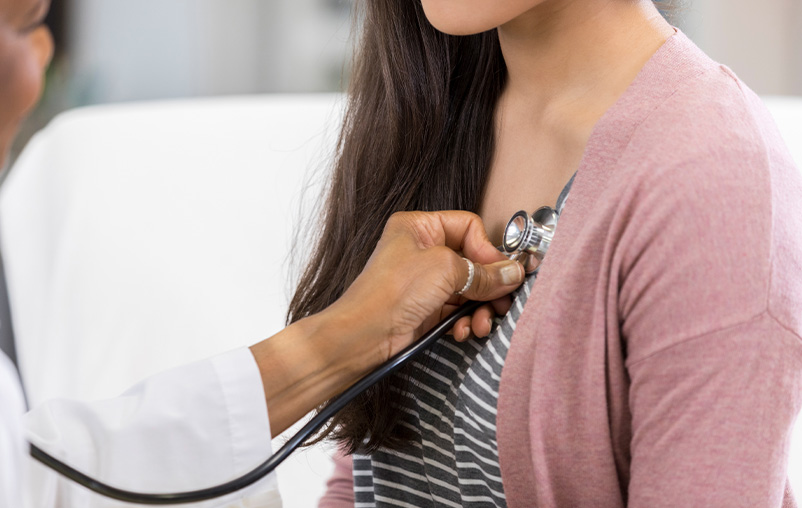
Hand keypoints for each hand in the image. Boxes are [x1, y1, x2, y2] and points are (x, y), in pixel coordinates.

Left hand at [324, 210, 524, 371]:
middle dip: (489, 284)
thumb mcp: (445, 271)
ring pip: (468, 288)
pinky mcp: (427, 307)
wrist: (364, 335)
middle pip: (472, 260)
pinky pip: (458, 309)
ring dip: (480, 308)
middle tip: (503, 301)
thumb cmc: (390, 293)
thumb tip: (512, 272)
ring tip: (482, 323)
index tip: (501, 271)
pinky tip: (465, 330)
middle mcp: (422, 250)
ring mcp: (425, 280)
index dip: (487, 249)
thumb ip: (483, 272)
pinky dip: (466, 320)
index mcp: (419, 227)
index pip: (468, 226)